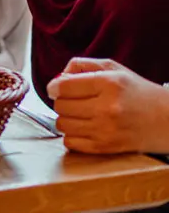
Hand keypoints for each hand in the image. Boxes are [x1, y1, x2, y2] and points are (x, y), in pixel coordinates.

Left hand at [47, 57, 168, 153]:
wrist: (168, 120)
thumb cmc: (139, 93)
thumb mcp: (114, 69)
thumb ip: (82, 65)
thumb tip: (58, 76)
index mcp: (109, 84)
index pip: (63, 86)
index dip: (54, 86)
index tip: (56, 88)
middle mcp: (106, 108)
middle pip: (60, 106)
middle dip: (62, 102)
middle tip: (75, 101)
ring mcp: (106, 130)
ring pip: (62, 124)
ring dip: (66, 119)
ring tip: (81, 115)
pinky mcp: (105, 147)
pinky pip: (70, 142)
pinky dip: (72, 135)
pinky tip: (84, 128)